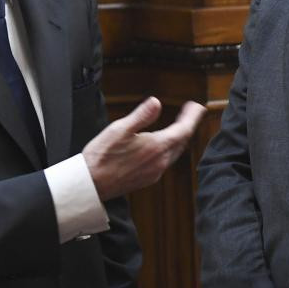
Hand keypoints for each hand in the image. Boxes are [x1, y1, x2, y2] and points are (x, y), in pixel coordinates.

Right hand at [83, 97, 204, 199]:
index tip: (197, 106)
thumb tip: (156, 102)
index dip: (192, 117)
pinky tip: (163, 146)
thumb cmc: (102, 157)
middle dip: (188, 125)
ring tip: (179, 126)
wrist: (91, 184)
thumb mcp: (120, 129)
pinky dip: (170, 149)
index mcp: (156, 147)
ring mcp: (155, 172)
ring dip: (180, 138)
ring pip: (175, 152)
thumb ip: (141, 115)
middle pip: (182, 141)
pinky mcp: (148, 179)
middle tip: (190, 112)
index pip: (184, 130)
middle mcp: (160, 162)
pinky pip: (166, 161)